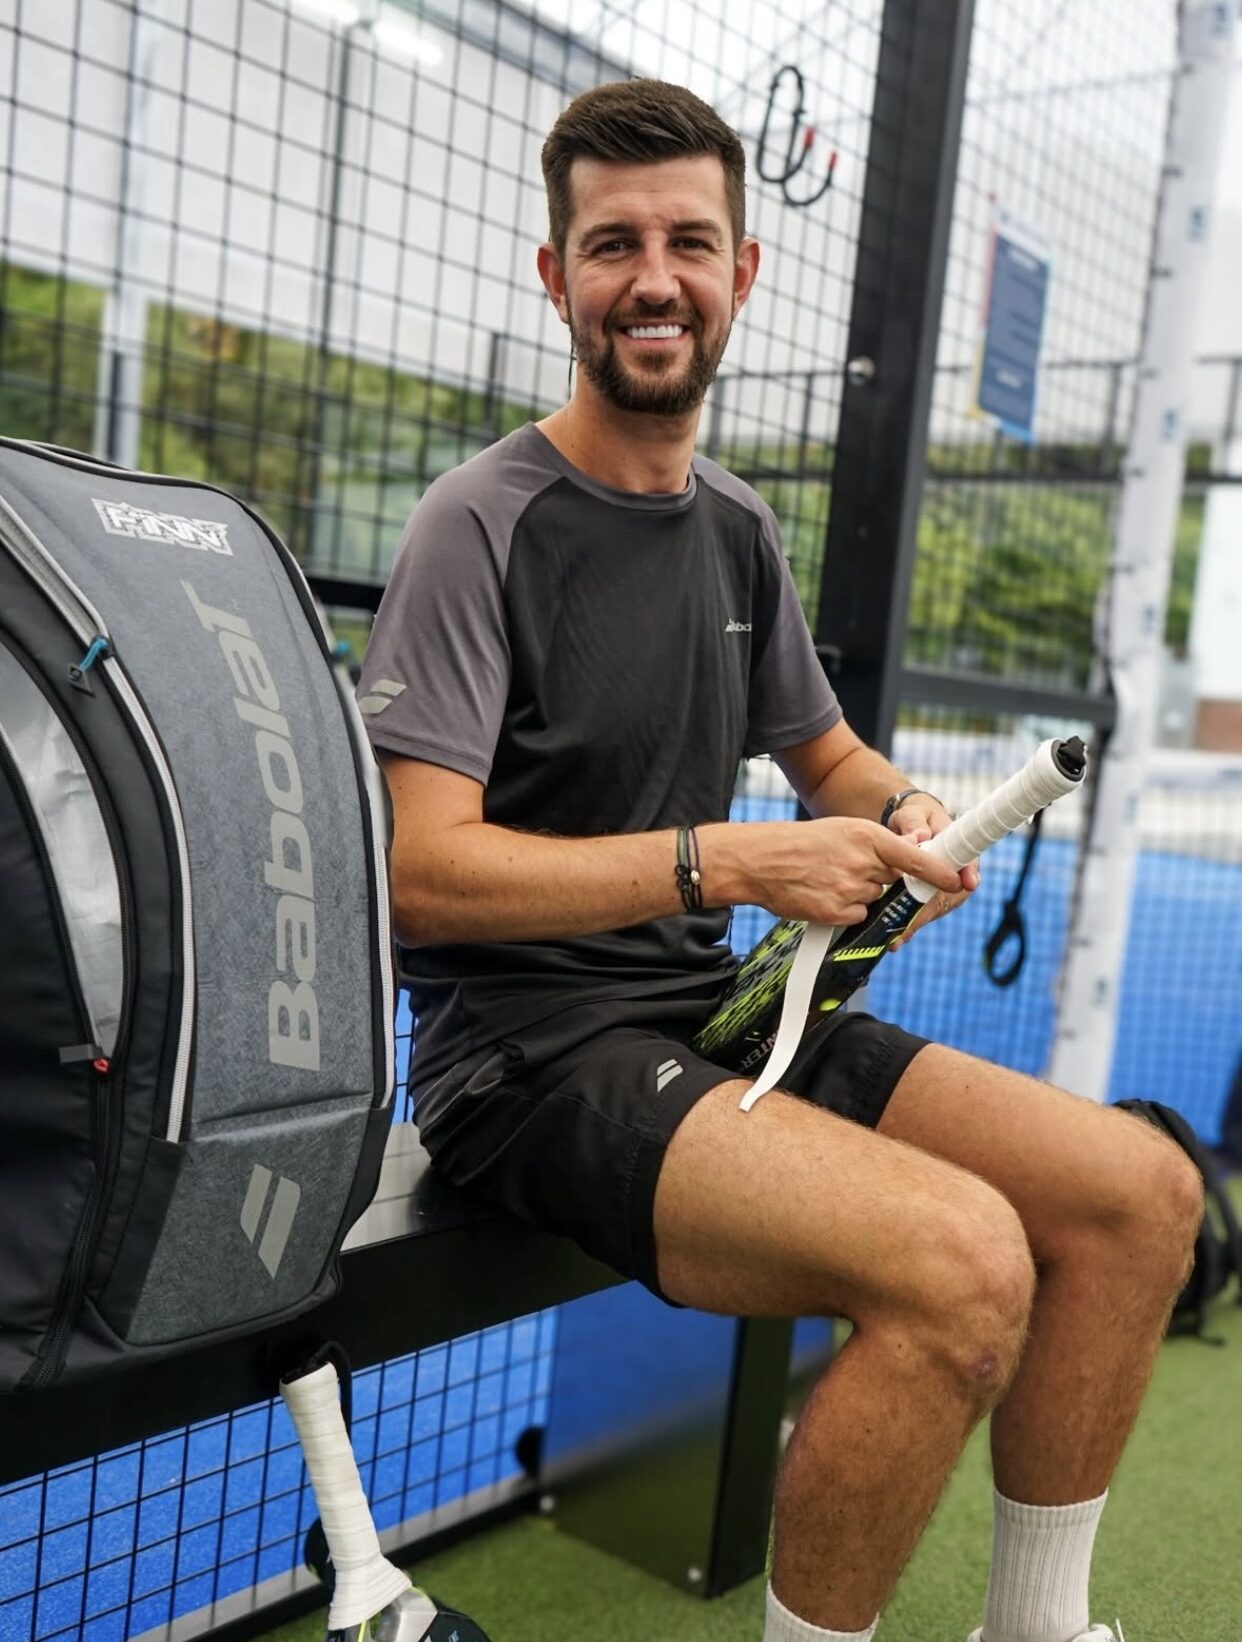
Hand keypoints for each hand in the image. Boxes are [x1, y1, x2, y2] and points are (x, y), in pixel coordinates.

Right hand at [737, 815, 965, 927]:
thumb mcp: (842, 831)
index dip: (939, 872)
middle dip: (880, 880)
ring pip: (874, 900)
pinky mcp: (836, 912)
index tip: (957, 880)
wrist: (760, 861)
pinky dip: (844, 911)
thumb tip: (906, 862)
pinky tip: (823, 895)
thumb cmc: (801, 844)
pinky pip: (857, 917)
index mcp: (867, 837)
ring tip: (827, 879)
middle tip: (849, 869)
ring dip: (859, 895)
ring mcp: (850, 889)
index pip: (915, 858)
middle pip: (893, 882)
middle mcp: (863, 863)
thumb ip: (876, 846)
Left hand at [884, 794, 978, 947]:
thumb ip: (914, 823)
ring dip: (917, 922)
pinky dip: (909, 925)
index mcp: (959, 848)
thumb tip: (919, 836)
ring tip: (897, 937)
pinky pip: (923, 914)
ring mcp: (944, 888)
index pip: (969, 863)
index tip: (969, 883)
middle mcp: (956, 872)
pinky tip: (895, 938)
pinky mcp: (930, 898)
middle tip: (913, 923)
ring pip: (936, 909)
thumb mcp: (912, 814)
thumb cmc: (914, 818)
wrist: (908, 827)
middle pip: (951, 895)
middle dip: (930, 910)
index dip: (969, 875)